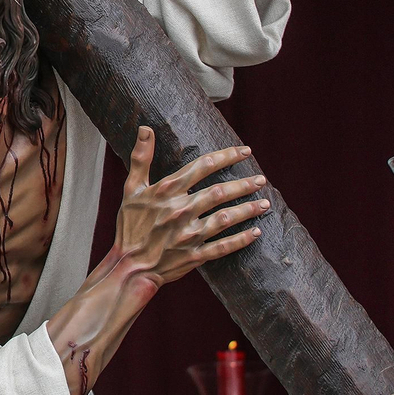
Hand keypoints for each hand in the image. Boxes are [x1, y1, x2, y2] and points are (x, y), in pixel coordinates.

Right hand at [111, 127, 268, 287]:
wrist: (128, 265)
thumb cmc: (130, 225)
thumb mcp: (131, 189)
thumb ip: (141, 158)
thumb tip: (145, 128)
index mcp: (166, 192)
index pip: (202, 167)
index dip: (226, 157)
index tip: (245, 152)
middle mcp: (180, 211)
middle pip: (219, 192)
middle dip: (243, 184)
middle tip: (261, 179)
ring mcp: (188, 234)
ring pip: (225, 218)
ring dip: (247, 209)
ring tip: (265, 203)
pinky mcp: (194, 255)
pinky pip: (223, 247)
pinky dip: (241, 239)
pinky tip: (256, 231)